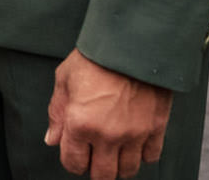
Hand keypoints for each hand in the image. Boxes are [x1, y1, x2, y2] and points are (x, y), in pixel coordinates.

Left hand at [45, 49, 172, 179]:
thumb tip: (52, 140)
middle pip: (102, 175)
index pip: (74, 163)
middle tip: (96, 155)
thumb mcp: (64, 79)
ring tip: (115, 150)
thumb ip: (57, 113)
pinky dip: (143, 154)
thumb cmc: (95, 57)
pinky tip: (135, 141)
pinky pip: (151, 157)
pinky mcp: (156, 127)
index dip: (73, 161)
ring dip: (120, 165)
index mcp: (80, 123)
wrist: (132, 42)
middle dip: (96, 168)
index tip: (76, 152)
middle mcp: (107, 135)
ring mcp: (134, 134)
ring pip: (128, 171)